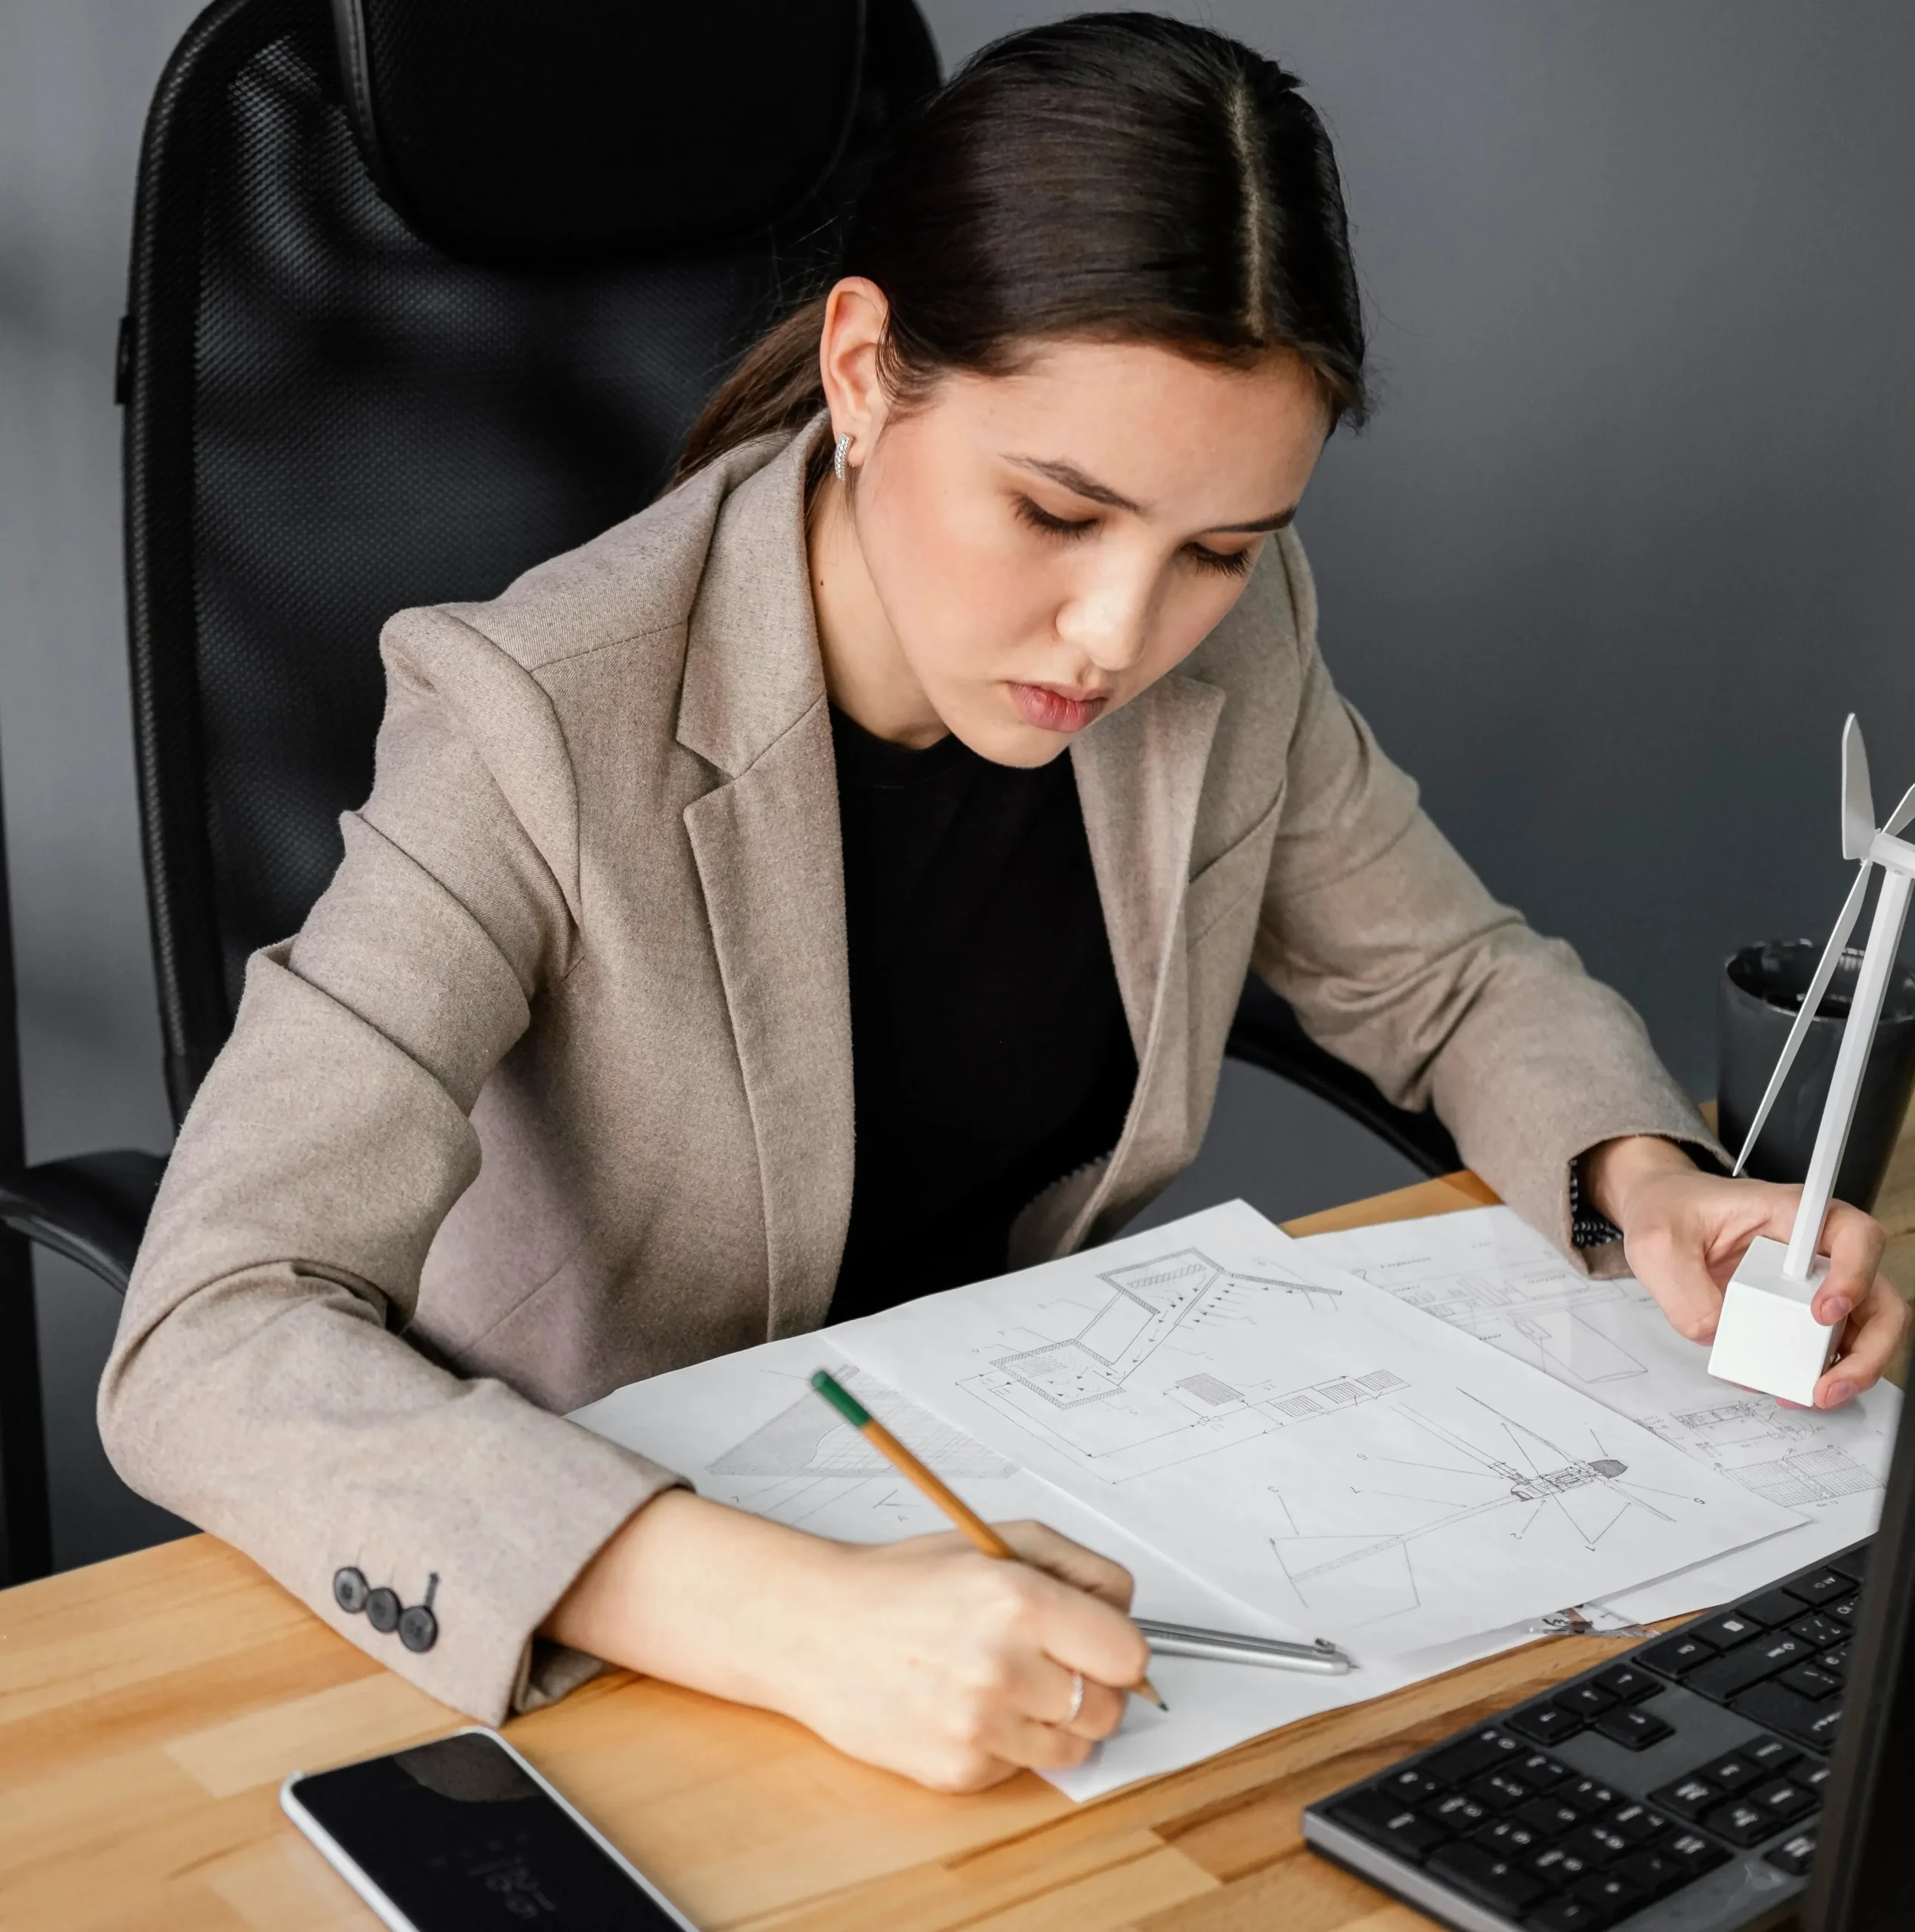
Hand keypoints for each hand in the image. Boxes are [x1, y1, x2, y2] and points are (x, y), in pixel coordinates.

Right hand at [783, 1518, 1147, 1788]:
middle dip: (1090, 1687)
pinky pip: (1022, 1769)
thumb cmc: (906, 1583)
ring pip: (1074, 1749)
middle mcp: (1002, 1666)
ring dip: (1052, 1721)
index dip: (1119, 1649)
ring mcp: (979, 1726)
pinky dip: (1006, 1743)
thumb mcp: (1000, 1542)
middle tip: (1048, 1662)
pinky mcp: (957, 1771)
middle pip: (1108, 1709)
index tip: (1100, 1644)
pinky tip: (965, 1706)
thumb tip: (1131, 1617)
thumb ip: (1081, 1569)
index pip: (1128, 1654)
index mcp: (1020, 1600)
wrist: (818, 1630)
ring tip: (1004, 1682)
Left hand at [1582, 1135, 1910, 1408]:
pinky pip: (1832, 1345)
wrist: (1660, 1212)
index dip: (1855, 1275)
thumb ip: (1684, 1290)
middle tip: (1828, 1384)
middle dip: (1868, 1349)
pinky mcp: (1800, 1310)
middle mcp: (1817, 1248)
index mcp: (1792, 1213)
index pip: (1855, 1235)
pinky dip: (1823, 1371)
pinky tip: (1794, 1386)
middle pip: (1878, 1296)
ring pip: (1866, 1329)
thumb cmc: (1669, 1210)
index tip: (1822, 1313)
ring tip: (1812, 1395)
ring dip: (1850, 1369)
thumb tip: (1717, 1335)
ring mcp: (1815, 1281)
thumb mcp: (1658, 1242)